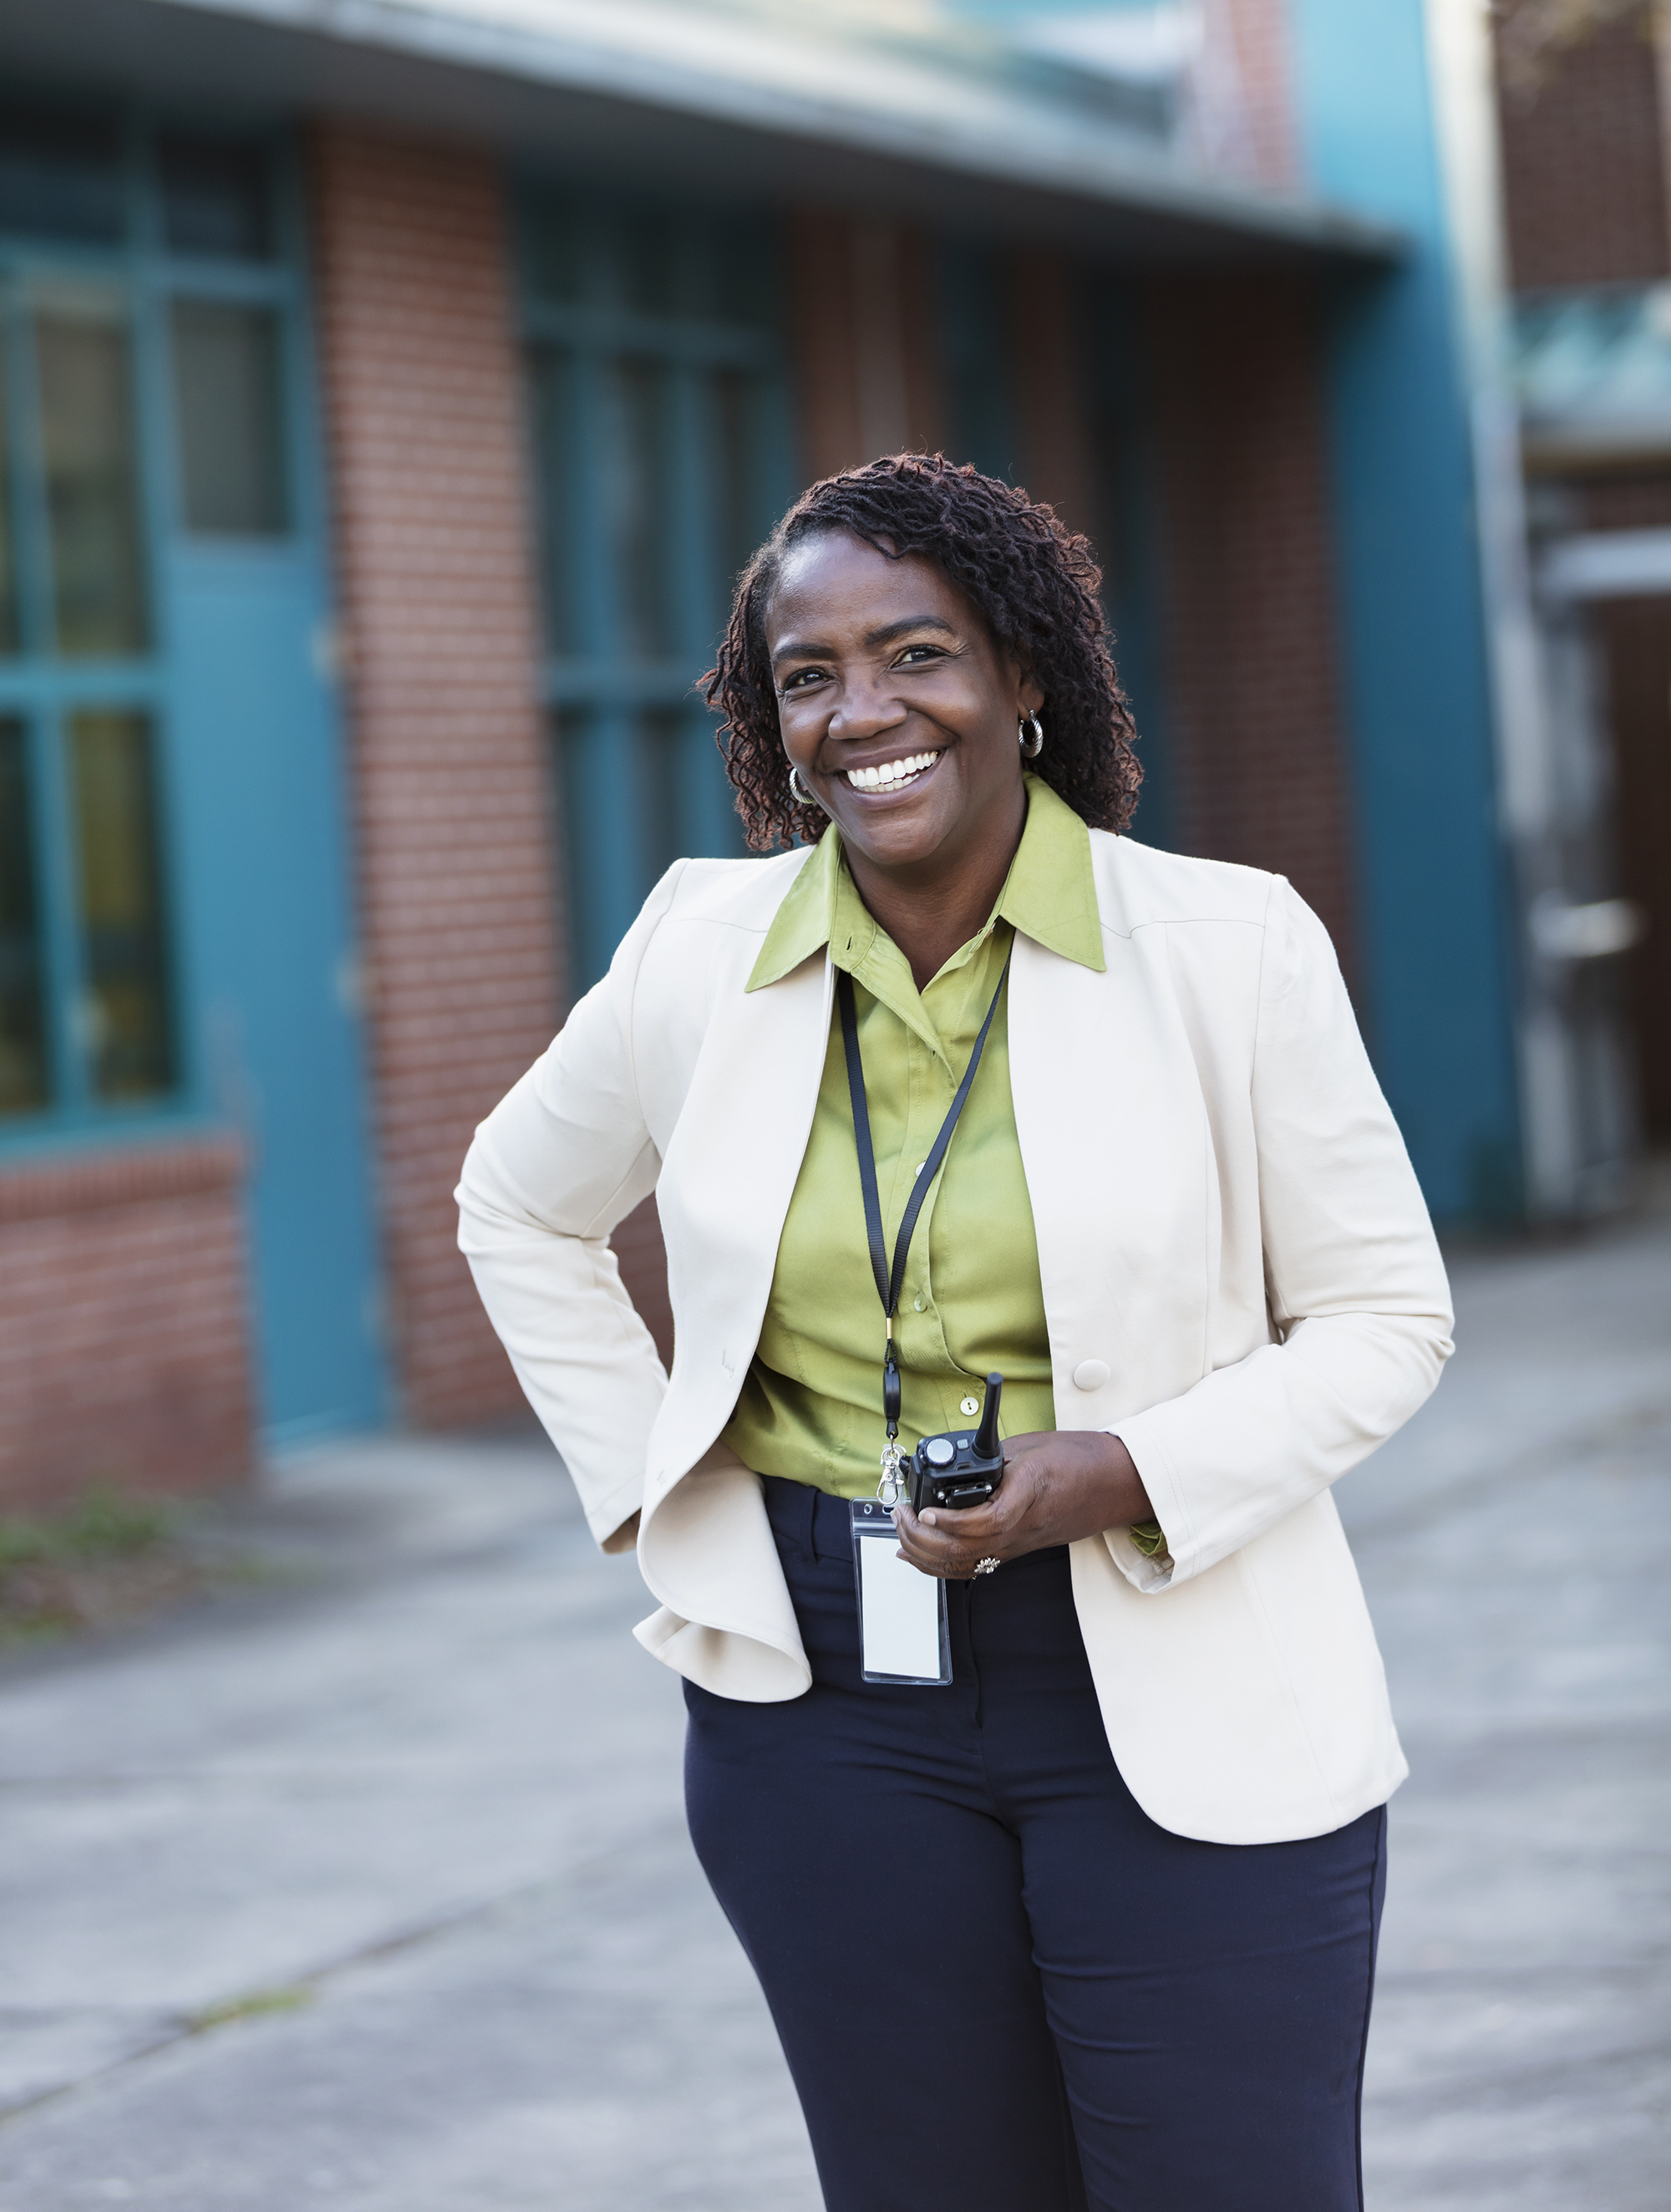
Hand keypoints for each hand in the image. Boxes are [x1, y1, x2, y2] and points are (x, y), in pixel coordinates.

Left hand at [893, 1430, 1151, 1579]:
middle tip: (902, 1515)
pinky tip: (918, 1555)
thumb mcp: (1029, 1447)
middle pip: (967, 1550)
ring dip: (927, 1554)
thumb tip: (954, 1466)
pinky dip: (941, 1565)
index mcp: (1026, 1498)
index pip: (986, 1522)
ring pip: (966, 1565)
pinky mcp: (1016, 1549)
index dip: (951, 1523)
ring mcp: (1018, 1545)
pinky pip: (974, 1567)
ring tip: (902, 1532)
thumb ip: (990, 1459)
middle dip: (924, 1538)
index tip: (926, 1511)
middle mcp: (1020, 1530)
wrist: (1112, 1484)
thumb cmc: (1077, 1460)